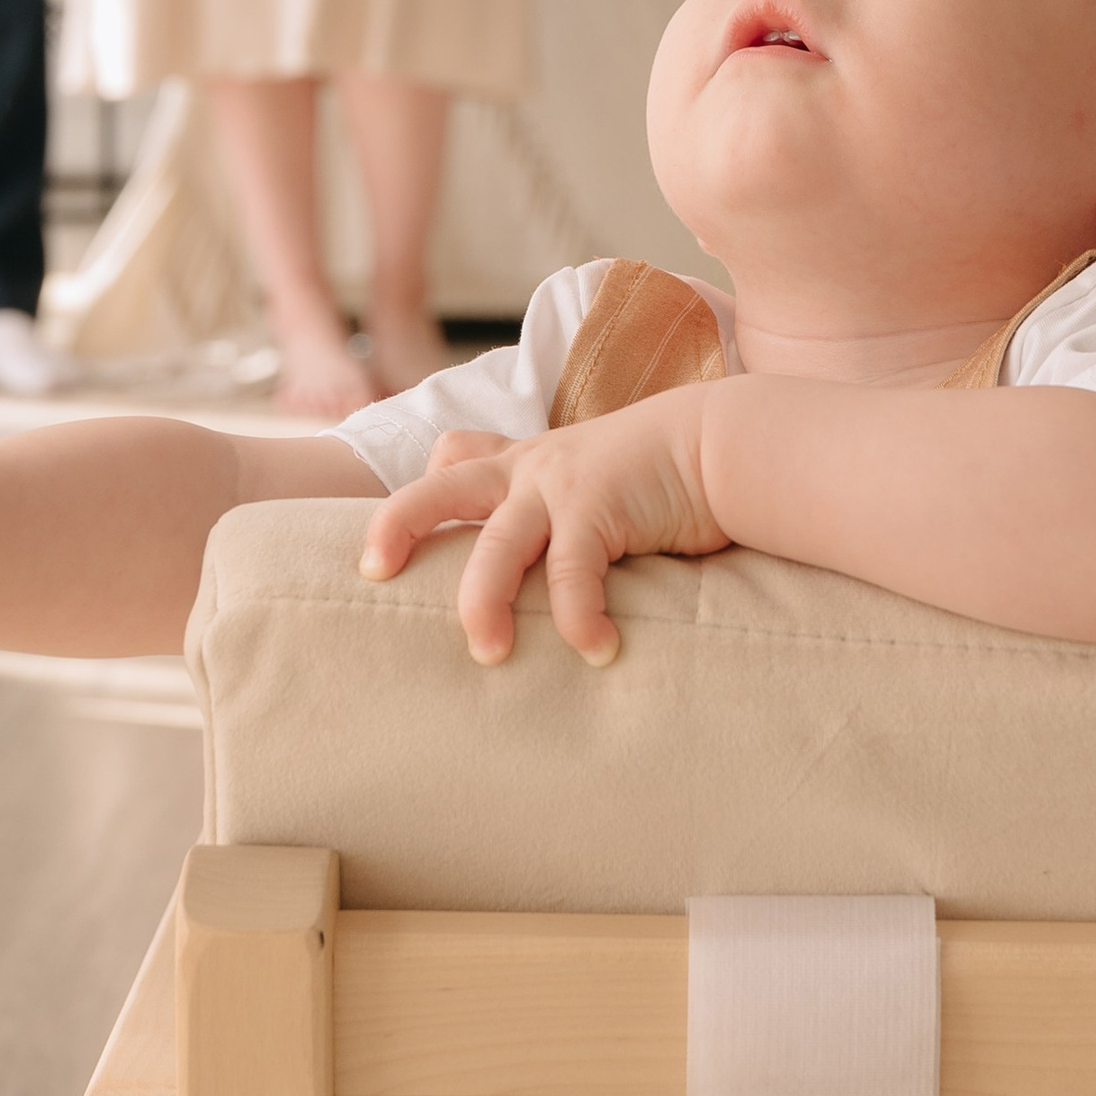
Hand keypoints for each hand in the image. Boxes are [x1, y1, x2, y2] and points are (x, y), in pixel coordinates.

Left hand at [358, 386, 726, 667]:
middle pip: (439, 488)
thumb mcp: (594, 485)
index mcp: (524, 462)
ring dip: (483, 602)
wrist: (723, 442)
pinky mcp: (599, 504)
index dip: (414, 493)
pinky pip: (573, 572)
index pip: (451, 458)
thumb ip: (559, 522)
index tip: (386, 543)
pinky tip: (597, 653)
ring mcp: (560, 484)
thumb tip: (535, 588)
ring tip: (488, 653)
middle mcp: (530, 468)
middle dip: (396, 525)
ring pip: (496, 544)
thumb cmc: (663, 476)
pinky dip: (578, 618)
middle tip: (372, 573)